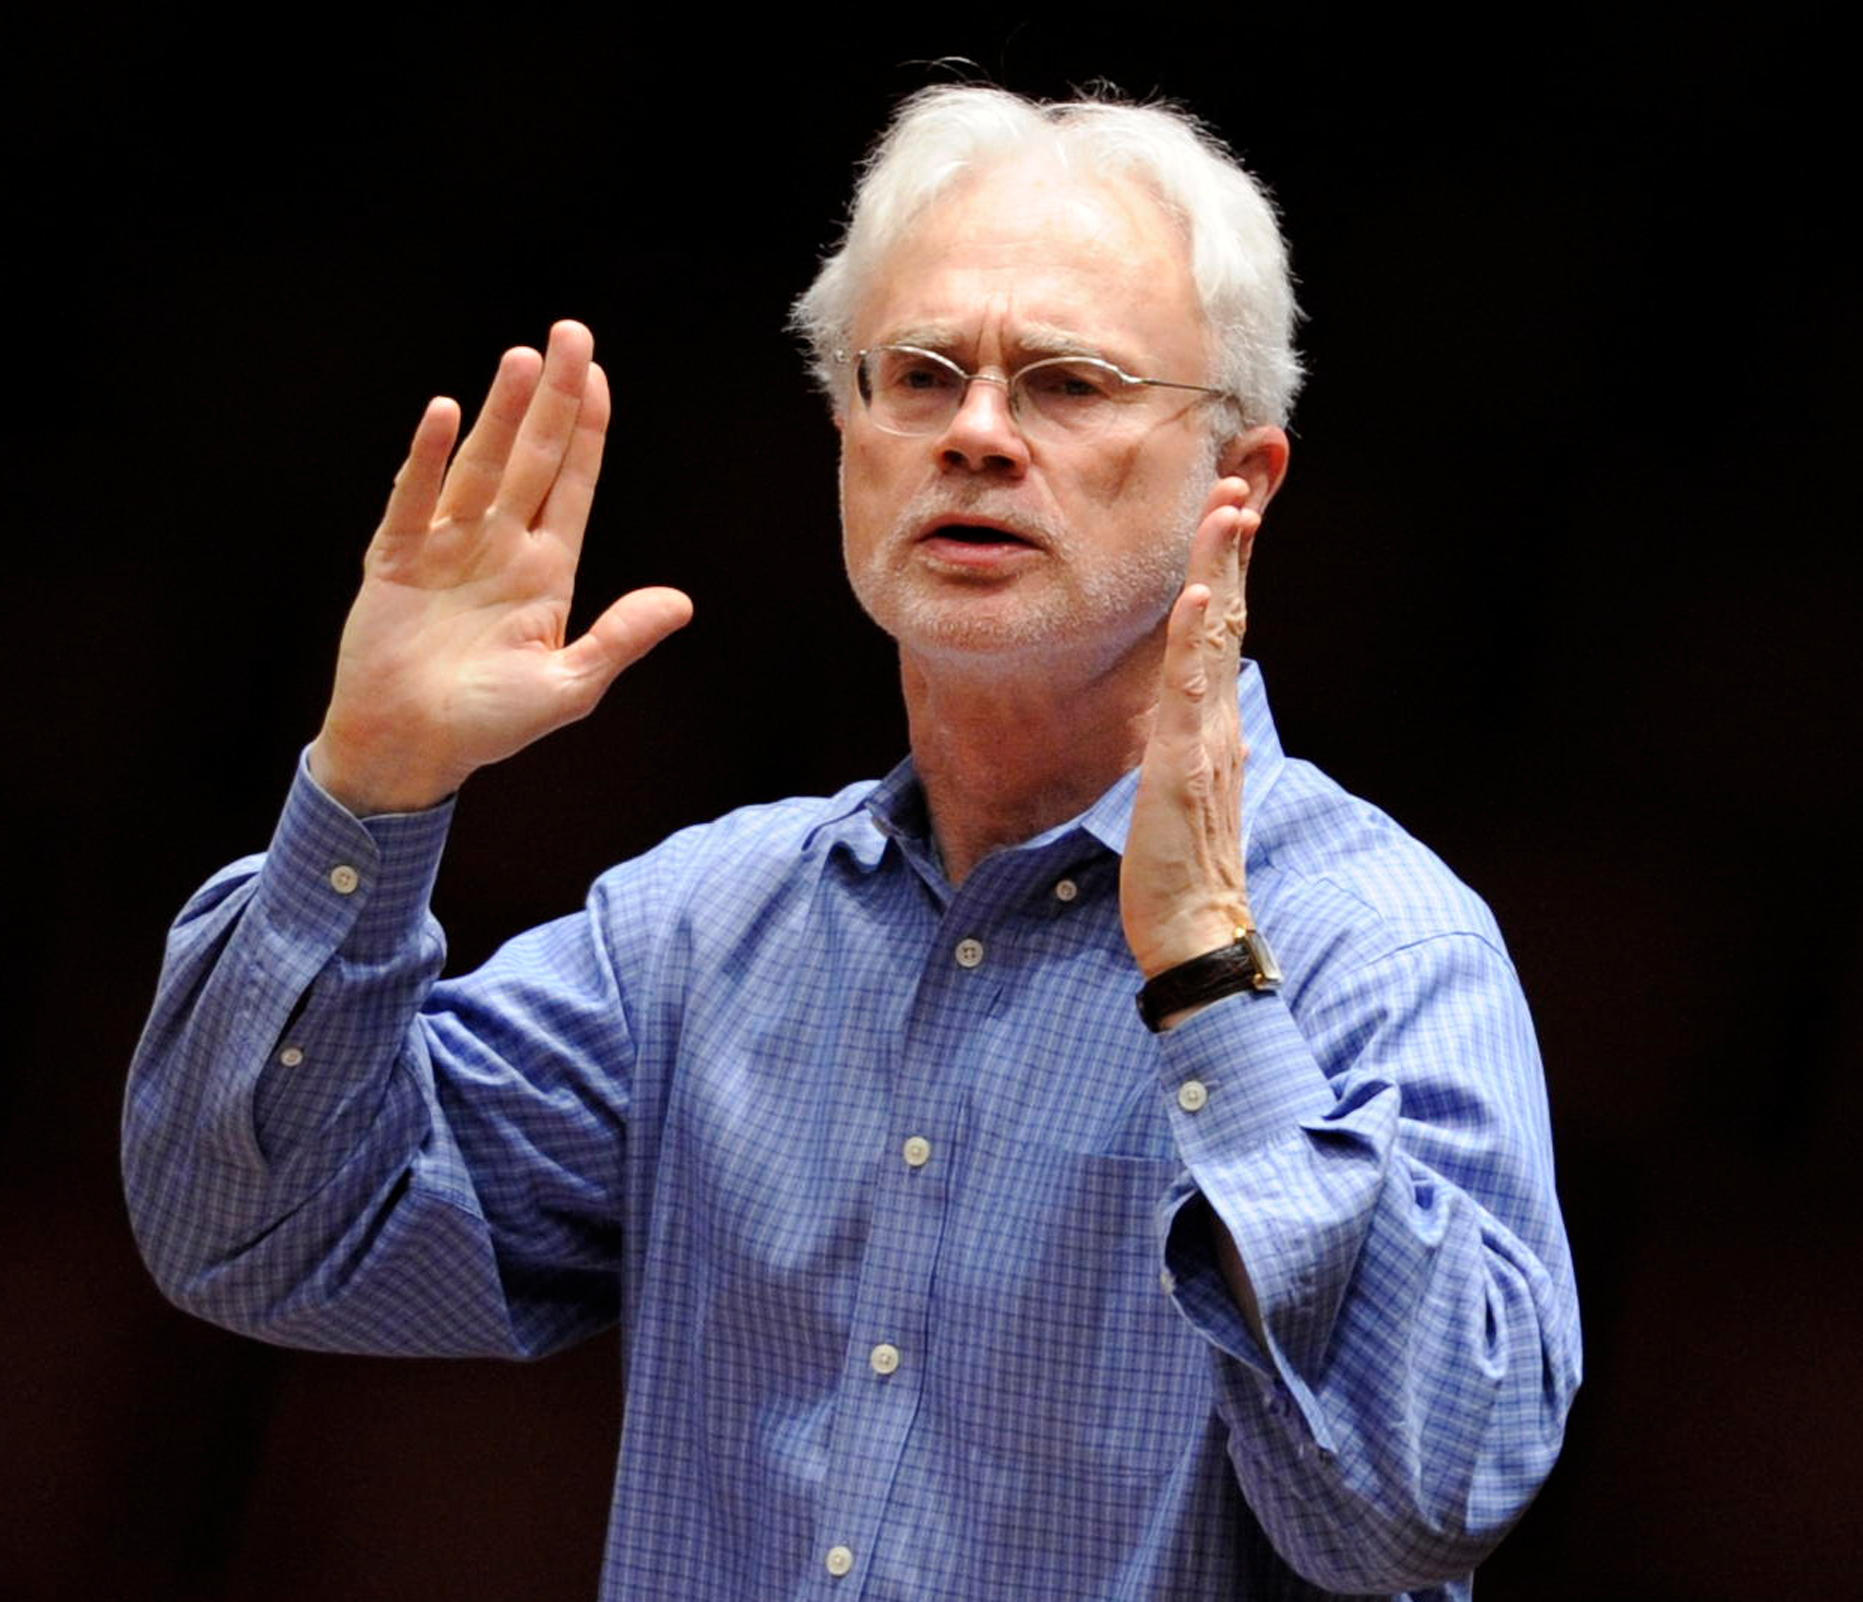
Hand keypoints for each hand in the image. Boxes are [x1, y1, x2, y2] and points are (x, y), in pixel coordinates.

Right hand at [309, 322, 692, 814]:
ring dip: (501, 414)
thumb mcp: (569, 686)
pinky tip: (443, 415)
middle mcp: (499, 546)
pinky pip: (414, 500)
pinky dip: (427, 459)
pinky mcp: (395, 559)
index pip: (574, 485)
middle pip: (533, 458)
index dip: (590, 431)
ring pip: (480, 465)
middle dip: (554, 399)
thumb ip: (620, 638)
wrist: (409, 749)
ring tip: (523, 361)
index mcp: (546, 572)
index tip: (600, 377)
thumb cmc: (489, 725)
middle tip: (570, 334)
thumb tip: (682, 603)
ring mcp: (447, 547)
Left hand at [1120, 477, 1259, 979]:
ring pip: (1215, 639)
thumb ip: (1189, 746)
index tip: (1228, 507)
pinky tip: (1199, 600)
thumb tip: (1199, 718)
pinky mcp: (1184, 768)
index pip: (1220, 628)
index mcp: (1211, 723)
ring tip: (1227, 511)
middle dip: (1231, 546)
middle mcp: (1217, 720)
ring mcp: (1206, 740)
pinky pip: (1190, 695)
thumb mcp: (1180, 789)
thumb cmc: (1180, 866)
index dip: (1224, 568)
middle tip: (1237, 479)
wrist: (1195, 929)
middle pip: (1227, 615)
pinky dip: (1197, 643)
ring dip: (1220, 572)